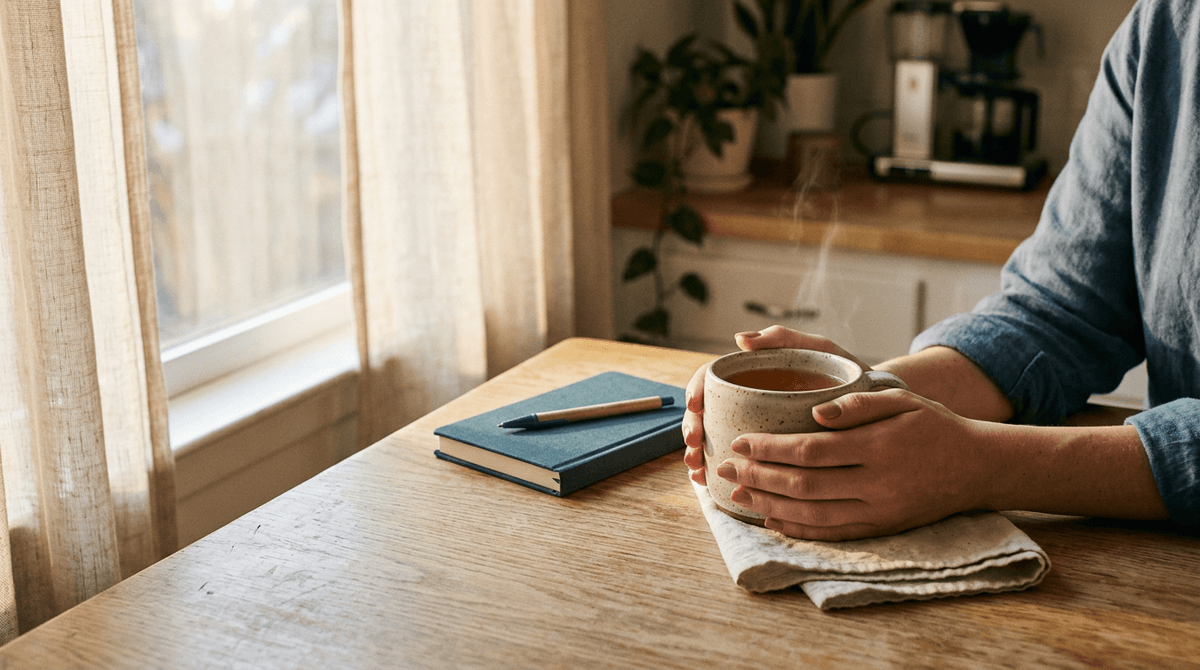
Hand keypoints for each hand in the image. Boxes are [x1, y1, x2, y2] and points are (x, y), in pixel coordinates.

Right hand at [682, 325, 869, 486]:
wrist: (879, 409)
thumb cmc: (846, 374)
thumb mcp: (818, 350)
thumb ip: (784, 339)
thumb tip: (741, 339)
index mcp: (753, 376)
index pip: (712, 380)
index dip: (696, 392)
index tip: (695, 407)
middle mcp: (747, 403)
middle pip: (706, 414)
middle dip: (694, 431)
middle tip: (695, 448)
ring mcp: (755, 430)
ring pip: (715, 442)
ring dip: (700, 456)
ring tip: (699, 471)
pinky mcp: (768, 456)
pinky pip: (738, 465)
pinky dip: (721, 476)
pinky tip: (712, 487)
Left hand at [716, 388, 993, 540]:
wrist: (977, 467)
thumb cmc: (934, 426)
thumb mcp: (902, 400)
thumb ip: (858, 404)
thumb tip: (814, 411)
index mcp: (877, 447)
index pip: (809, 450)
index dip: (769, 449)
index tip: (740, 442)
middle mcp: (876, 484)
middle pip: (803, 485)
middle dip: (758, 477)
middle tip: (725, 469)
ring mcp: (878, 512)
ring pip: (812, 514)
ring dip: (769, 506)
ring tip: (737, 495)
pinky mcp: (881, 529)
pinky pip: (832, 534)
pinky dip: (798, 530)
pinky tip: (771, 520)